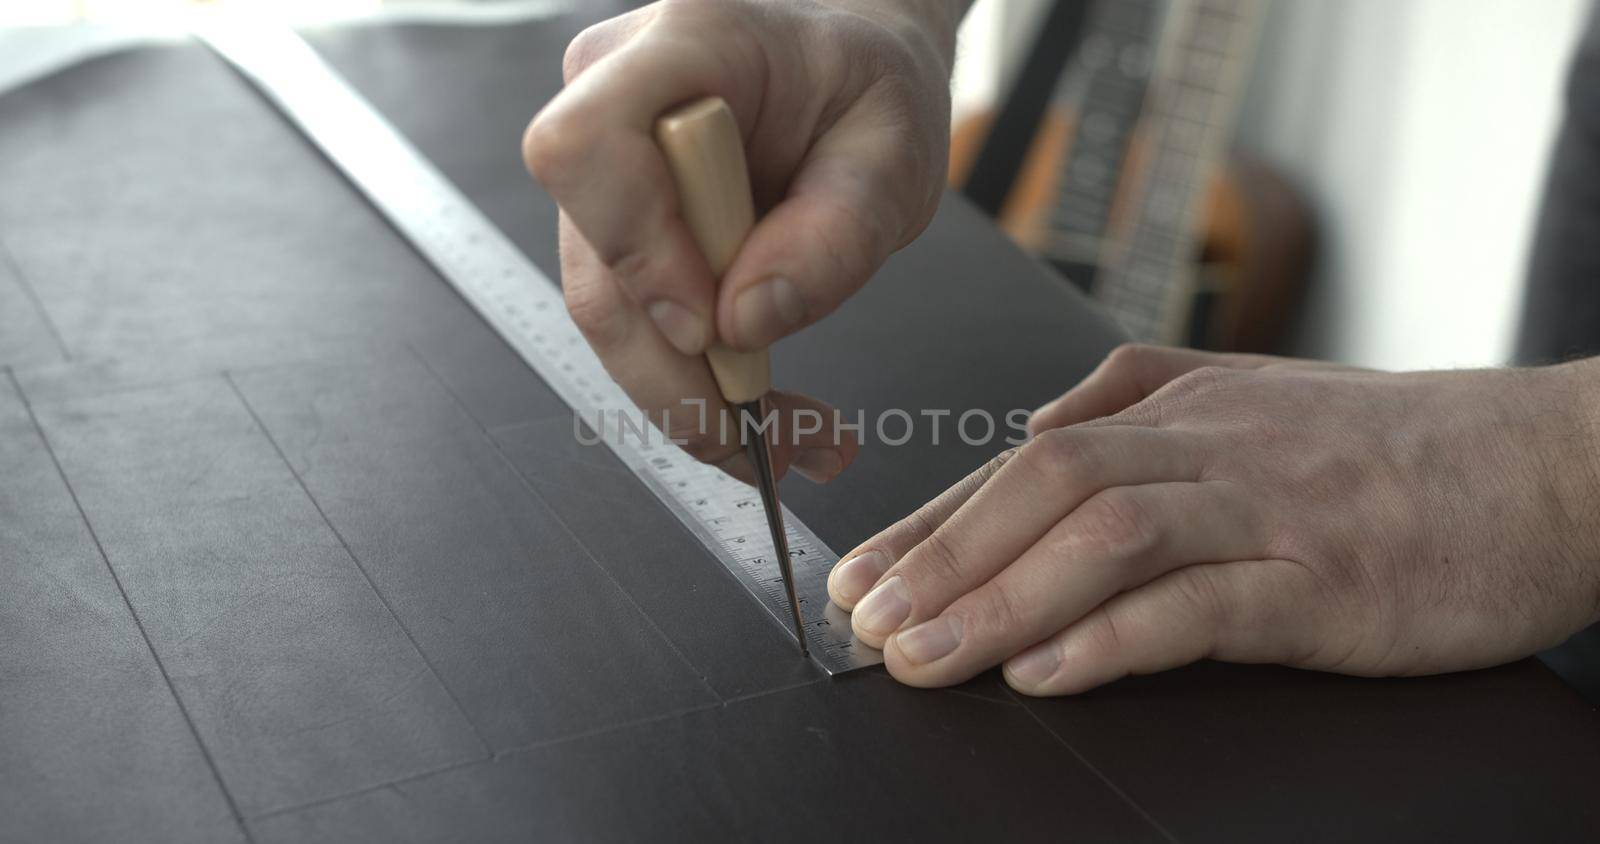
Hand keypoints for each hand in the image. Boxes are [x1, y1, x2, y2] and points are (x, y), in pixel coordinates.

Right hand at [522, 0, 961, 480]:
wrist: (851, 75)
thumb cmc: (868, 89)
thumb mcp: (895, 152)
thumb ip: (836, 232)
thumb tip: (747, 322)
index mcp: (683, 45)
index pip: (588, 144)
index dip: (635, 248)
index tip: (711, 323)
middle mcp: (613, 100)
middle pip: (596, 265)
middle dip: (680, 376)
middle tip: (777, 441)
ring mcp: (605, 169)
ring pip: (611, 313)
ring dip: (696, 398)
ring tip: (800, 442)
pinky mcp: (616, 228)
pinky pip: (636, 322)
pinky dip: (699, 384)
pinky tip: (769, 417)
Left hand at [827, 344, 1599, 694]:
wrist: (1548, 469)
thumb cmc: (1397, 448)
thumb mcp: (1259, 393)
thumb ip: (1141, 393)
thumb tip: (1034, 425)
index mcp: (1187, 407)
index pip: (1026, 462)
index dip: (933, 523)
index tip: (862, 577)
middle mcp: (1215, 446)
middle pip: (1048, 486)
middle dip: (942, 560)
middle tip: (868, 625)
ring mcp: (1270, 511)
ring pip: (1108, 537)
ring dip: (1001, 600)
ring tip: (925, 658)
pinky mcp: (1326, 582)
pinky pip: (1200, 605)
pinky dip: (1112, 636)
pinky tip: (1046, 670)